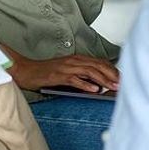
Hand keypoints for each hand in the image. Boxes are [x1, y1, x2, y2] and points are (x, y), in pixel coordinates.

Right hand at [4, 46, 118, 91]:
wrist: (26, 71)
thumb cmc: (45, 73)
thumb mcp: (66, 73)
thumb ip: (81, 76)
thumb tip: (97, 86)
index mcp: (76, 59)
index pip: (99, 62)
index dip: (112, 70)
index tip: (122, 78)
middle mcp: (73, 60)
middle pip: (97, 65)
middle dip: (112, 74)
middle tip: (122, 84)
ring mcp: (66, 67)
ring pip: (90, 71)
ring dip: (103, 80)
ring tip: (113, 87)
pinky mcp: (58, 75)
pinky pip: (75, 79)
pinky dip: (86, 85)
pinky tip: (94, 90)